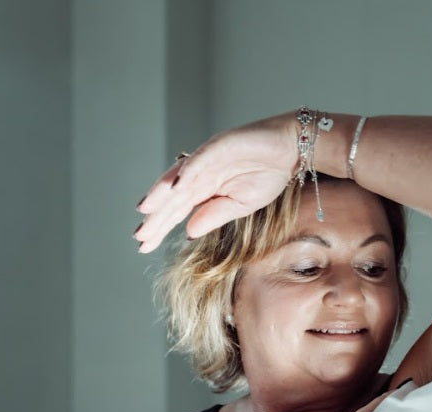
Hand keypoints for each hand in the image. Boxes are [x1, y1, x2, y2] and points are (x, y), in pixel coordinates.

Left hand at [134, 113, 297, 252]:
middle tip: (139, 236)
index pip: (177, 211)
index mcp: (204, 189)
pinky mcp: (219, 145)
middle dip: (155, 217)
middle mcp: (200, 174)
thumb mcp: (240, 205)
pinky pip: (200, 160)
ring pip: (179, 178)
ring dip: (161, 193)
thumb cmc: (268, 174)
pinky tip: (175, 188)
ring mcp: (207, 158)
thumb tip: (188, 232)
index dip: (160, 227)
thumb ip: (214, 216)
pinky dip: (187, 172)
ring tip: (146, 210)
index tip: (144, 246)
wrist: (292, 149)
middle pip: (172, 198)